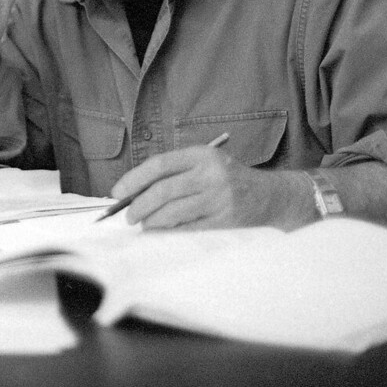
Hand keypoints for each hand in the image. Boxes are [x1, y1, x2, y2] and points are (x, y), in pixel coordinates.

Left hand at [111, 147, 308, 230]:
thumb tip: (134, 192)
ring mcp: (219, 198)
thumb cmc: (228, 179)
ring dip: (151, 222)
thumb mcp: (206, 163)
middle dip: (139, 205)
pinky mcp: (224, 221)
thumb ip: (175, 172)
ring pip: (172, 212)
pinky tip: (160, 232)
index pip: (160, 164)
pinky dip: (169, 232)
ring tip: (144, 225)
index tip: (117, 192)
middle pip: (163, 190)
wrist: (269, 196)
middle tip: (128, 216)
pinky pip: (187, 229)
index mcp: (202, 154)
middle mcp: (211, 173)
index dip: (134, 178)